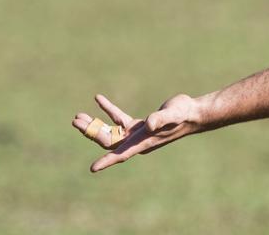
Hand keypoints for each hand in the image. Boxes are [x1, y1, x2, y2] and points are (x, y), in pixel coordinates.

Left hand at [74, 93, 202, 172]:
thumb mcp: (172, 114)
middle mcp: (137, 141)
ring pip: (110, 131)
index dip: (107, 161)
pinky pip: (118, 119)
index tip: (93, 169)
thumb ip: (160, 119)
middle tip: (76, 121)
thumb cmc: (184, 114)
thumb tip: (149, 123)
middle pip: (109, 140)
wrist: (192, 113)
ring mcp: (136, 134)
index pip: (121, 154)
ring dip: (95, 124)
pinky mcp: (138, 125)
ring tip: (78, 116)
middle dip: (91, 132)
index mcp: (143, 142)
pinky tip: (98, 99)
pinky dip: (108, 110)